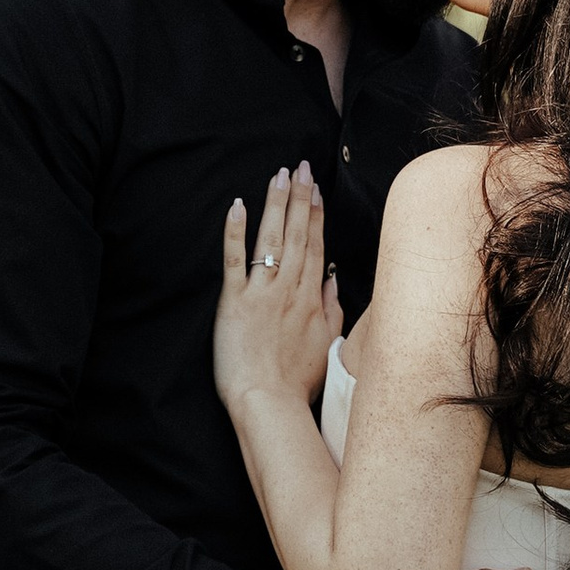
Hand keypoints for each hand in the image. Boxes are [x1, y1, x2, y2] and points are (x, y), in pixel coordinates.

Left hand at [216, 163, 341, 418]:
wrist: (268, 402)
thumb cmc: (297, 383)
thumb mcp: (328, 348)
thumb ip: (333, 313)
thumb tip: (335, 284)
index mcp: (312, 299)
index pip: (316, 247)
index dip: (315, 216)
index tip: (316, 189)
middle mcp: (289, 289)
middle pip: (297, 235)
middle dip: (300, 198)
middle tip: (300, 166)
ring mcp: (262, 293)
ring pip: (272, 239)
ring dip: (276, 205)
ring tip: (279, 175)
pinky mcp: (234, 302)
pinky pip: (235, 260)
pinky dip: (236, 232)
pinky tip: (237, 205)